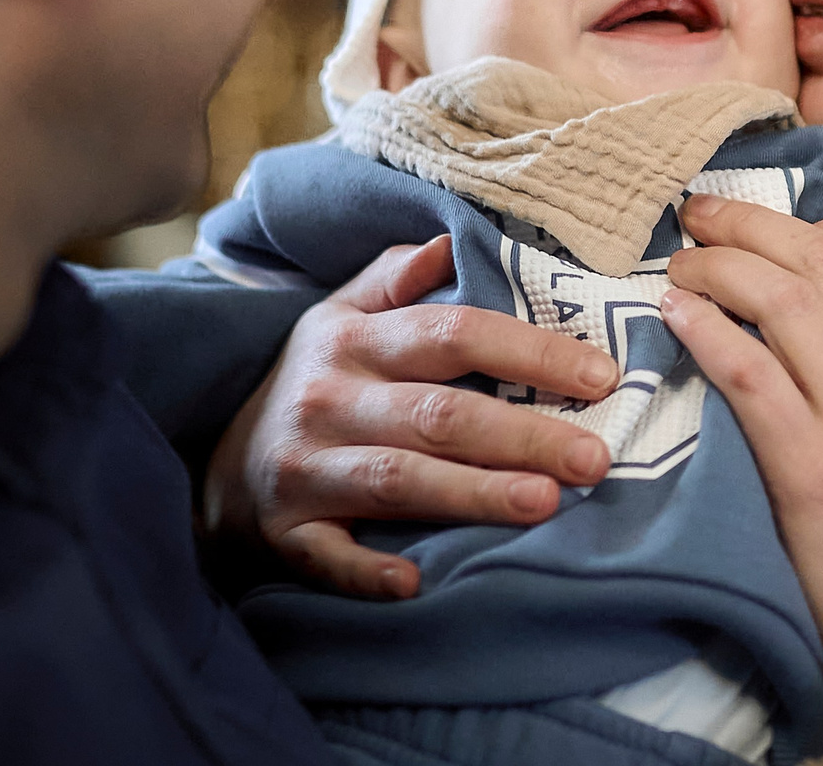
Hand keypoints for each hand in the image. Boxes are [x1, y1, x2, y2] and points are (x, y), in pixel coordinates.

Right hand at [204, 235, 620, 598]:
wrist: (221, 471)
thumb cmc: (316, 384)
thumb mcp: (340, 315)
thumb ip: (396, 277)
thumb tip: (450, 242)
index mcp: (353, 338)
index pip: (453, 333)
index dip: (529, 353)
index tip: (601, 376)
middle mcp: (329, 398)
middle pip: (439, 413)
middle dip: (523, 434)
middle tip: (595, 458)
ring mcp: (305, 467)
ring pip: (398, 479)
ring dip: (472, 493)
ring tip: (545, 503)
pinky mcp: (287, 532)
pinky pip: (329, 555)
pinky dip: (367, 569)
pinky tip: (416, 580)